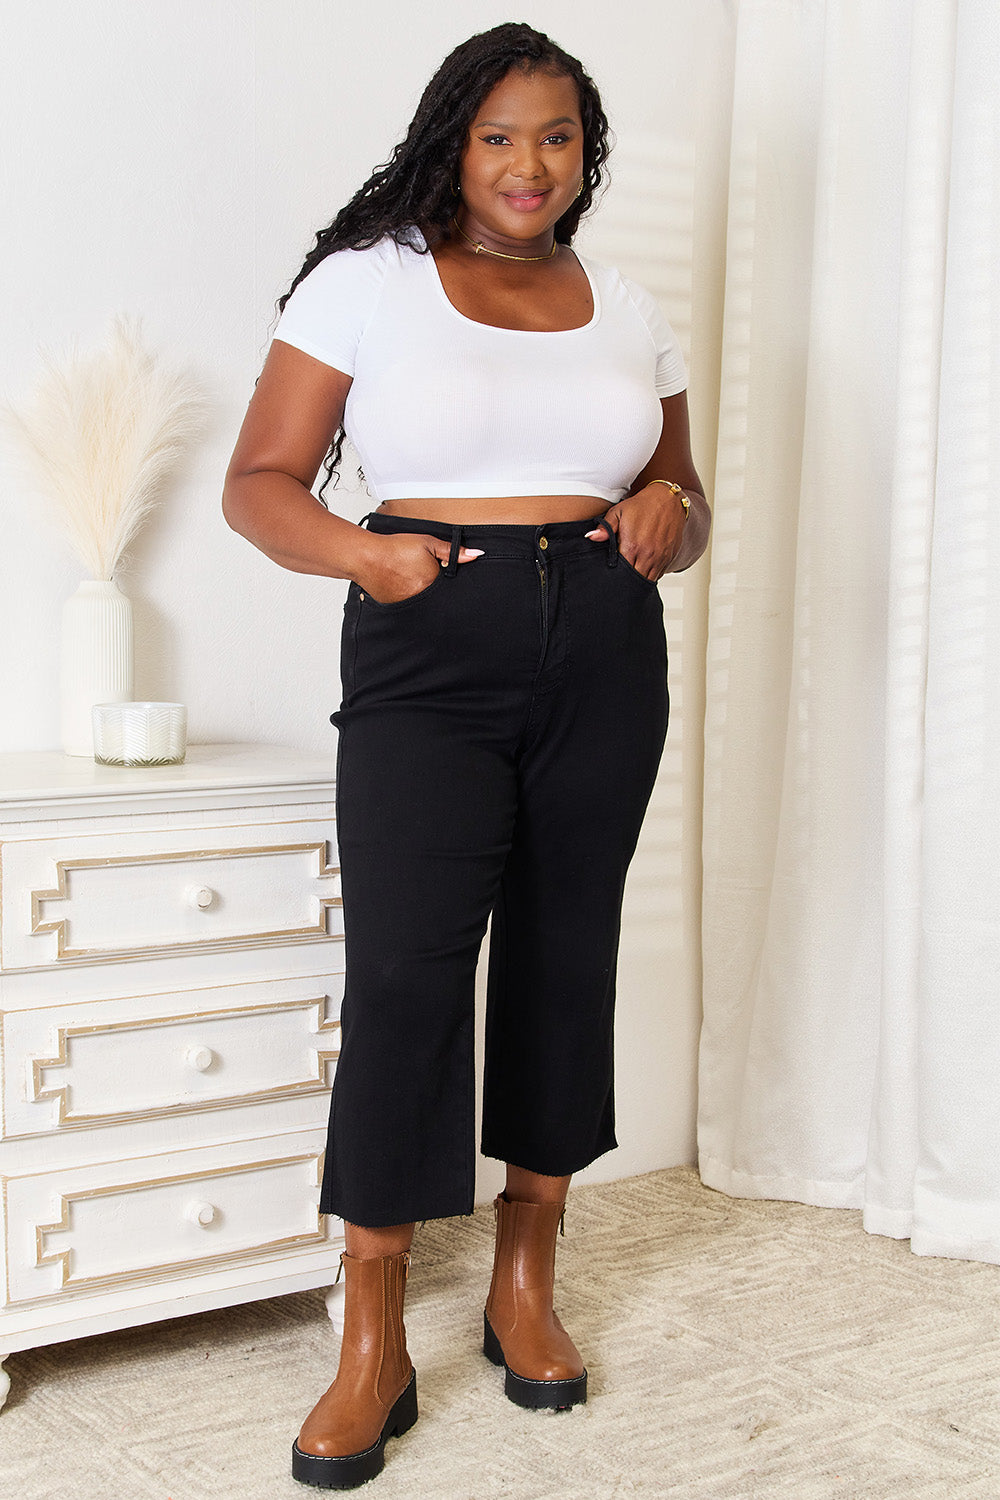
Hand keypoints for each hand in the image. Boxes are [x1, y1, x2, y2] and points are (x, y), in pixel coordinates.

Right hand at [353, 531, 482, 603]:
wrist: (366, 557)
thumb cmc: (394, 548)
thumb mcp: (427, 543)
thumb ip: (452, 550)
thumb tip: (476, 555)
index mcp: (433, 583)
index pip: (450, 589)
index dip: (448, 581)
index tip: (442, 574)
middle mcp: (422, 598)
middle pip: (437, 596)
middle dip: (435, 588)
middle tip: (421, 574)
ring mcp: (408, 605)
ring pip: (423, 602)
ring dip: (421, 594)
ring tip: (409, 577)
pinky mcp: (396, 608)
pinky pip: (408, 605)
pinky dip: (408, 597)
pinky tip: (400, 584)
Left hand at [585, 484, 687, 579]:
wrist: (667, 499)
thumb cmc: (643, 505)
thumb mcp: (618, 512)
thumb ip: (605, 528)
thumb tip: (591, 537)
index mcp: (633, 546)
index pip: (621, 572)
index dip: (614, 575)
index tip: (610, 573)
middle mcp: (648, 555)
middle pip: (634, 580)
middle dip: (626, 581)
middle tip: (620, 579)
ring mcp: (660, 557)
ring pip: (648, 580)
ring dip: (639, 580)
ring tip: (631, 577)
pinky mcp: (669, 556)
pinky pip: (659, 574)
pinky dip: (651, 575)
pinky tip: (644, 569)